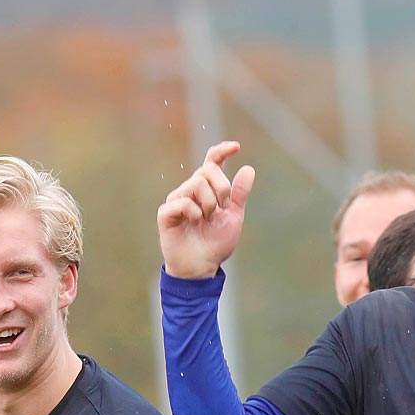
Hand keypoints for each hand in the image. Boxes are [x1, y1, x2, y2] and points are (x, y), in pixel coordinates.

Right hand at [157, 141, 256, 279]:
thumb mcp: (233, 217)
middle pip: (207, 170)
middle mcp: (191, 190)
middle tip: (221, 209)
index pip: (212, 161)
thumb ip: (239, 194)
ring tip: (207, 220)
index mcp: (207, 189)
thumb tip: (248, 168)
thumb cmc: (215, 243)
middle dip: (222, 188)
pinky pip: (183, 201)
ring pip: (197, 183)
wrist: (202, 267)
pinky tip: (194, 222)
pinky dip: (194, 212)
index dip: (222, 151)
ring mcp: (177, 200)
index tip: (236, 147)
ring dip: (209, 204)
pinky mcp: (166, 212)